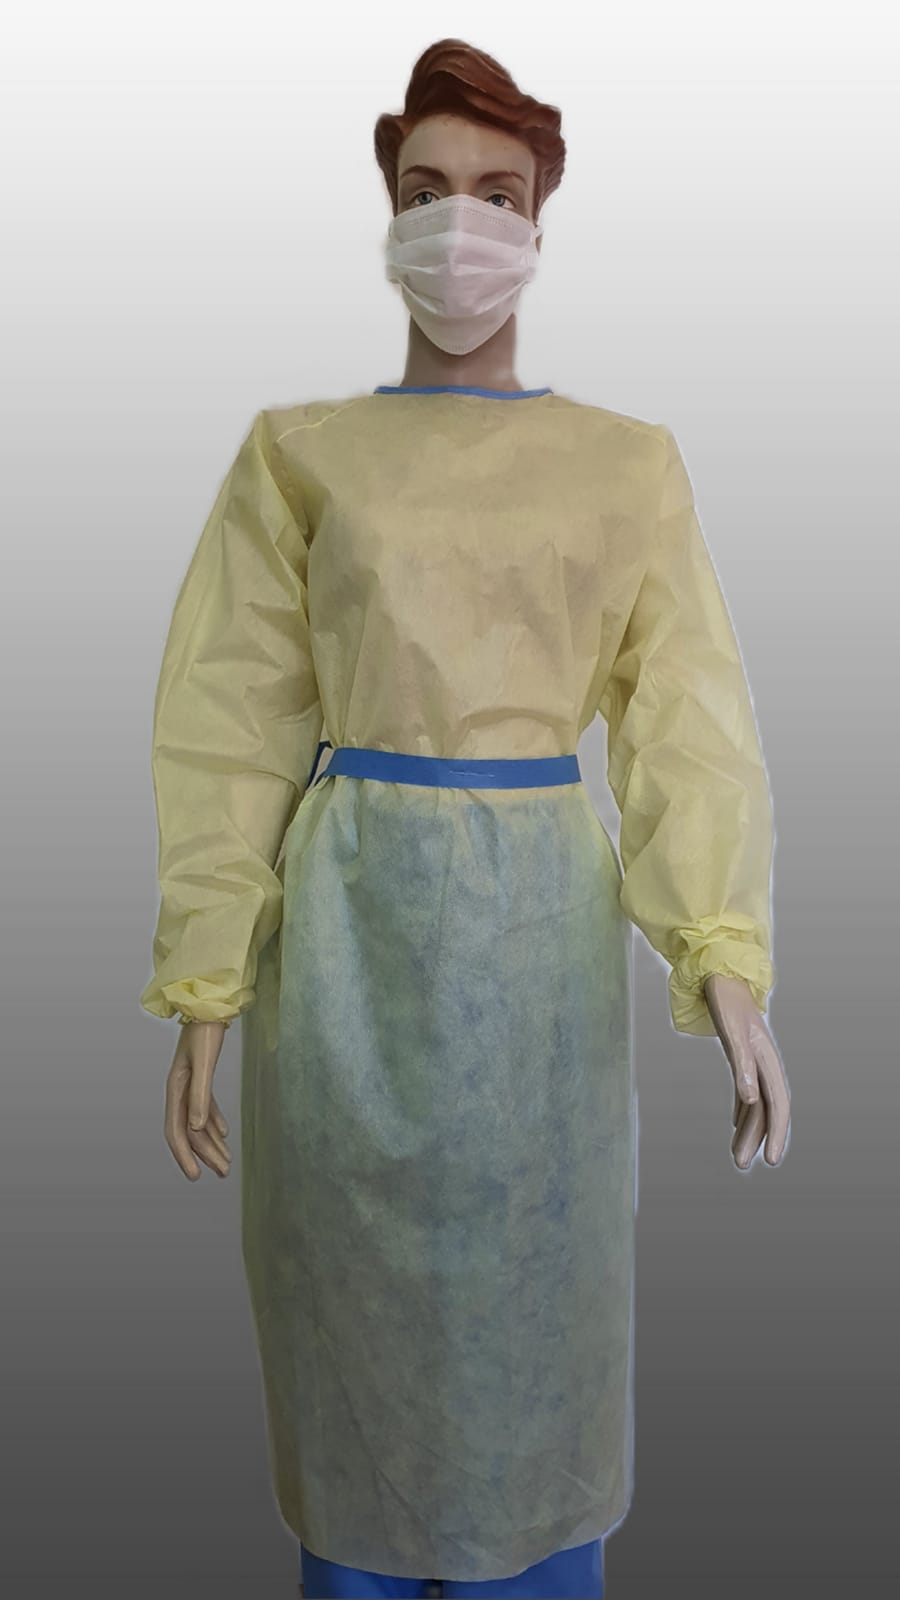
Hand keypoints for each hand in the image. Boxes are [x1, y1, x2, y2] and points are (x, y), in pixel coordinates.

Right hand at [164, 1020, 231, 1180]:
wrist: (208, 1004)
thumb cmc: (205, 1030)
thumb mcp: (205, 1063)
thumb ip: (200, 1095)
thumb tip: (195, 1128)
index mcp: (176, 1088)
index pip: (177, 1131)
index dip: (185, 1156)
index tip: (194, 1177)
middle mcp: (179, 1090)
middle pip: (189, 1131)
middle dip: (205, 1155)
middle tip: (223, 1174)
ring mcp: (189, 1084)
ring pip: (198, 1122)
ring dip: (211, 1143)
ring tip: (226, 1163)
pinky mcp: (201, 1077)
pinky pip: (205, 1108)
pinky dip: (214, 1122)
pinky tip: (224, 1134)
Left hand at [702, 975, 790, 1169]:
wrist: (720, 972)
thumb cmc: (726, 998)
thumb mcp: (732, 1031)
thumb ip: (742, 1065)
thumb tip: (748, 1099)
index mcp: (766, 1058)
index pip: (777, 1104)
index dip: (777, 1133)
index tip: (772, 1160)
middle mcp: (764, 1062)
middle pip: (766, 1108)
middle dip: (757, 1138)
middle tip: (741, 1165)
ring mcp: (754, 1059)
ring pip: (755, 1103)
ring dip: (747, 1129)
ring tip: (736, 1156)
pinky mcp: (741, 1055)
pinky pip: (746, 1091)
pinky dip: (742, 1110)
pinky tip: (735, 1124)